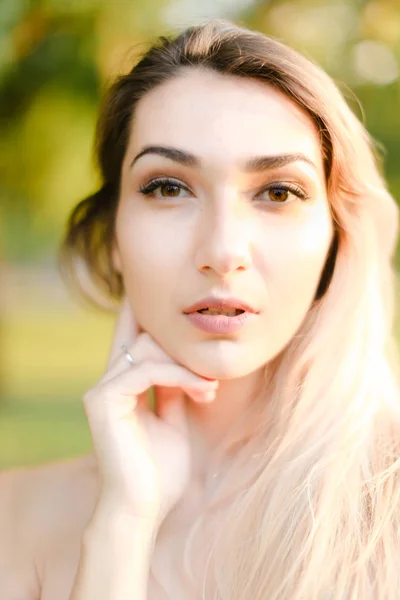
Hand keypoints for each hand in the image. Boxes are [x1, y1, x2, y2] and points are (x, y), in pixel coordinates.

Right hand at [83, 296, 218, 527]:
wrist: (143, 509)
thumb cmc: (160, 471)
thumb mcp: (175, 419)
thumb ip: (175, 387)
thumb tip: (189, 359)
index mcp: (124, 386)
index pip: (134, 337)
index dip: (146, 313)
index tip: (173, 298)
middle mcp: (109, 382)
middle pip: (145, 336)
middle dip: (183, 348)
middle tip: (211, 377)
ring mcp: (102, 389)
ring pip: (149, 348)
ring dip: (187, 365)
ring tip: (209, 389)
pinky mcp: (104, 399)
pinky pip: (147, 368)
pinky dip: (179, 375)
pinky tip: (201, 389)